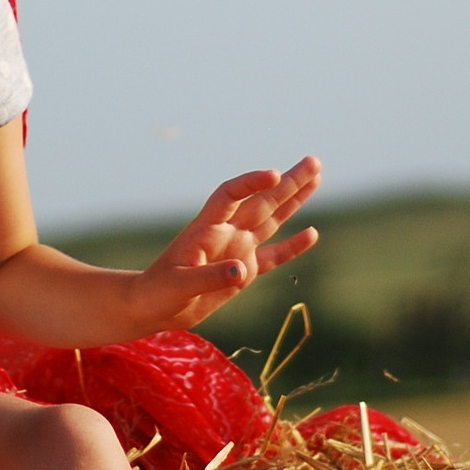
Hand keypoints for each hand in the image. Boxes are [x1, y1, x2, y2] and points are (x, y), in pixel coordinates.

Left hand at [130, 157, 322, 332]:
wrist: (153, 307)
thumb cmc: (159, 292)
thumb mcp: (179, 286)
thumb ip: (210, 277)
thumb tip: (243, 271)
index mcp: (206, 228)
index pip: (230, 195)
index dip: (250, 183)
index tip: (273, 175)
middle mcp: (226, 233)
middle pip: (261, 201)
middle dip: (288, 183)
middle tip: (314, 162)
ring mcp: (237, 249)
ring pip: (272, 220)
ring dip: (293, 200)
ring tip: (316, 177)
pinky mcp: (245, 271)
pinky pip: (274, 255)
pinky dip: (292, 246)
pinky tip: (311, 232)